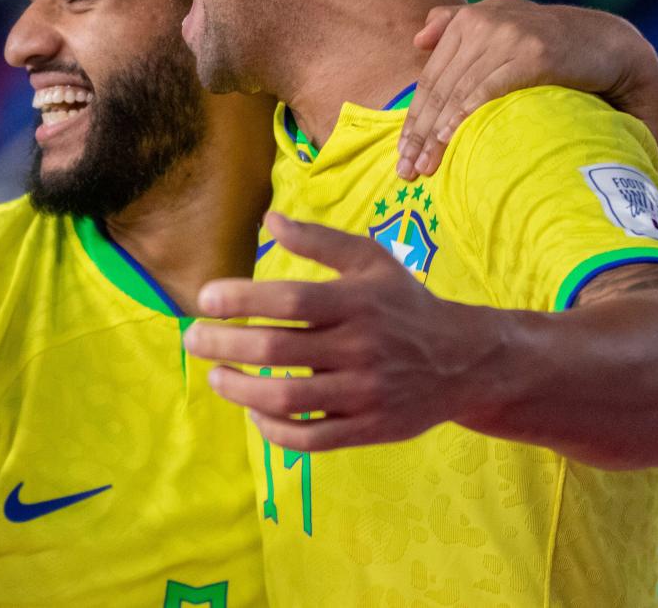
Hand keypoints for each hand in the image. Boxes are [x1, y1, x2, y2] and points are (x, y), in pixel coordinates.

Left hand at [182, 213, 493, 450]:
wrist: (465, 361)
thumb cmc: (404, 304)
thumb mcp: (370, 261)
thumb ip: (319, 241)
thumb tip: (269, 220)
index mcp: (356, 302)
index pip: (289, 300)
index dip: (241, 299)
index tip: (204, 299)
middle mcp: (360, 348)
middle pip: (277, 350)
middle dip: (223, 344)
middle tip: (192, 340)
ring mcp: (364, 393)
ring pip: (287, 398)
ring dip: (239, 389)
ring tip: (215, 375)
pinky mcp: (368, 429)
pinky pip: (310, 438)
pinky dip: (273, 430)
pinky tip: (252, 411)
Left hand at [397, 0, 650, 179]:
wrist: (608, 42)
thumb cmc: (551, 43)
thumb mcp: (502, 22)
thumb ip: (457, 23)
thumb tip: (417, 40)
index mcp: (468, 21)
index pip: (431, 78)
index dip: (414, 117)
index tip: (401, 152)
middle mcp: (483, 23)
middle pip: (440, 88)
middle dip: (419, 134)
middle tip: (406, 170)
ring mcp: (508, 37)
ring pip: (458, 93)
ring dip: (437, 135)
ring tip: (425, 168)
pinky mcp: (533, 54)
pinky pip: (488, 88)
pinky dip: (465, 115)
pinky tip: (450, 140)